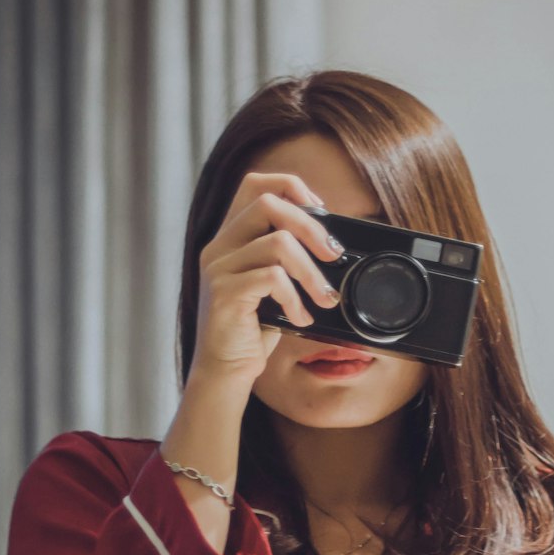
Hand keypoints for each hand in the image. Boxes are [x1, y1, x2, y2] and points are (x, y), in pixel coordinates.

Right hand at [190, 173, 344, 388]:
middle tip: (334, 254)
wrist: (226, 370)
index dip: (291, 186)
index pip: (255, 184)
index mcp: (230, 237)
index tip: (320, 211)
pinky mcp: (224, 293)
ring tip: (325, 298)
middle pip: (269, 205)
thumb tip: (332, 242)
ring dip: (313, 272)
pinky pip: (273, 279)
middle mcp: (219, 246)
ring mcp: (218, 268)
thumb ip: (288, 257)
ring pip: (278, 243)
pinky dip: (296, 299)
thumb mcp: (274, 285)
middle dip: (312, 226)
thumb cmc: (254, 328)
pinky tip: (301, 318)